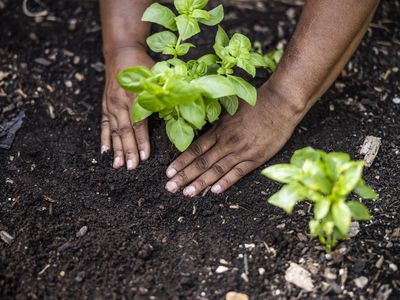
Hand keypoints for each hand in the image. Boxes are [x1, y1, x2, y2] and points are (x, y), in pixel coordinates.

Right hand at [101, 47, 153, 169]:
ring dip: (116, 149)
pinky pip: (104, 125)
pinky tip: (104, 152)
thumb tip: (177, 112)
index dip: (142, 141)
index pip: (139, 124)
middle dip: (128, 151)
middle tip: (131, 167)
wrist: (121, 52)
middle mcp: (120, 102)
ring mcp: (111, 104)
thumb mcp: (157, 76)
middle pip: (124, 131)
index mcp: (135, 96)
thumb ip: (164, 95)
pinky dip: (104, 138)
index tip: (145, 157)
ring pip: (114, 131)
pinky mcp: (105, 105)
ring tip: (118, 165)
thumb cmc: (143, 65)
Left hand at [164, 85, 306, 195]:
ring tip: (187, 193)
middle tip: (170, 188)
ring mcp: (241, 151)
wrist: (280, 104)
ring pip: (216, 170)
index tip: (169, 172)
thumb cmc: (255, 103)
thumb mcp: (230, 109)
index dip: (181, 162)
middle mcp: (227, 142)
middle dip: (184, 176)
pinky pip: (238, 173)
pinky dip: (226, 182)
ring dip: (201, 183)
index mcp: (219, 129)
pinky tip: (215, 191)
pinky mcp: (256, 158)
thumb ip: (217, 122)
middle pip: (201, 162)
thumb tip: (203, 129)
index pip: (195, 149)